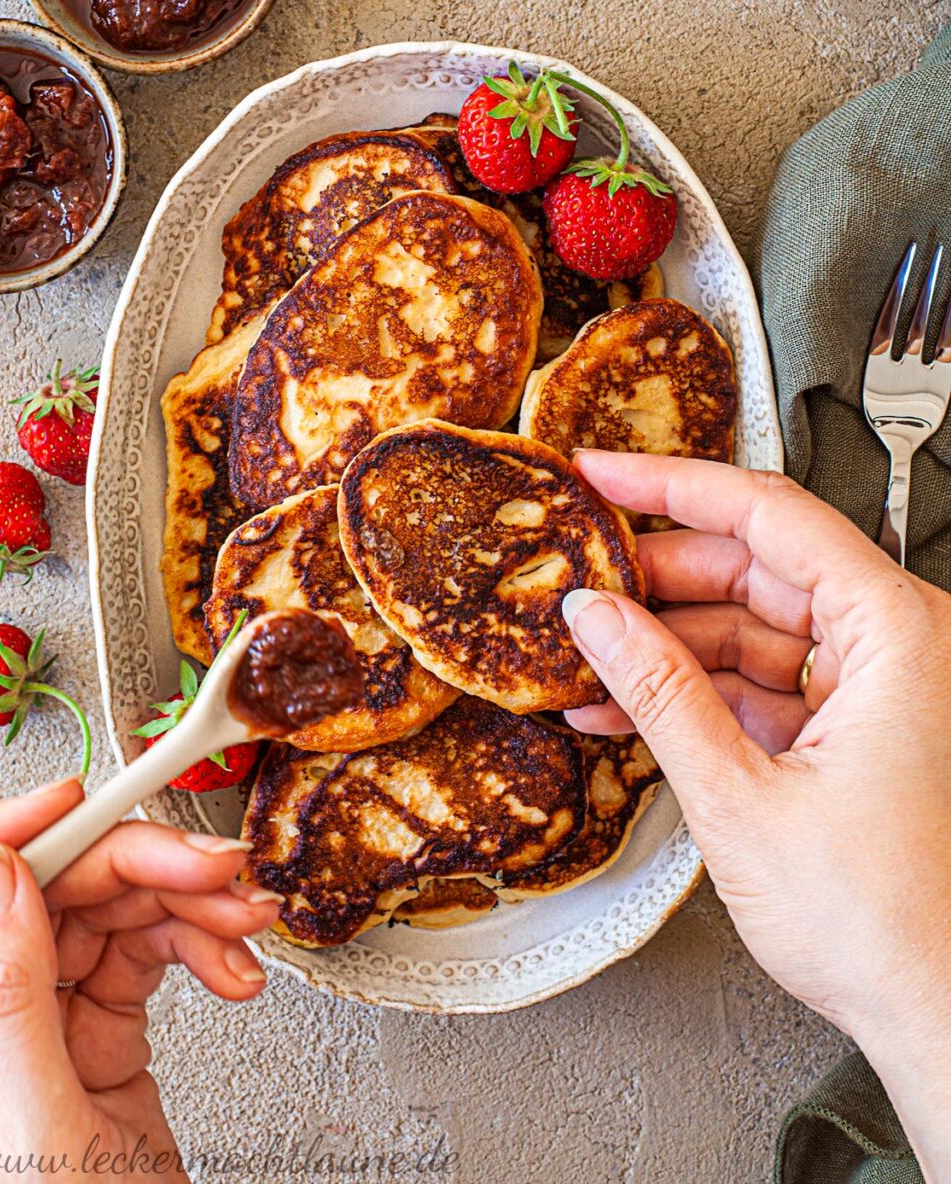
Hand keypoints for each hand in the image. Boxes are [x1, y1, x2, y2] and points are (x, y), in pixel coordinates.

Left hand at [0, 780, 279, 1181]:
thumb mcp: (28, 1137)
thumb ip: (4, 998)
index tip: (68, 809)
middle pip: (33, 892)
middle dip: (127, 865)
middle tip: (206, 863)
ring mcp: (32, 1029)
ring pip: (97, 911)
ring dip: (181, 900)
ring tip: (241, 916)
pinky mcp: (93, 1035)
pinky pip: (141, 952)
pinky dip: (196, 946)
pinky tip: (230, 965)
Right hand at [563, 454, 950, 1183]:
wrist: (938, 1017)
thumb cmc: (887, 925)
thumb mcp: (740, 797)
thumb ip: (658, 692)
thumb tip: (596, 617)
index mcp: (899, 633)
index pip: (771, 514)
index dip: (671, 487)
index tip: (601, 474)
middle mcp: (898, 646)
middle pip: (757, 567)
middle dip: (656, 579)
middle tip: (576, 578)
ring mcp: (876, 688)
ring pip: (753, 626)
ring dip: (665, 645)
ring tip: (585, 657)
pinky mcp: (854, 730)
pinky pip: (762, 682)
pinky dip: (696, 692)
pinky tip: (623, 705)